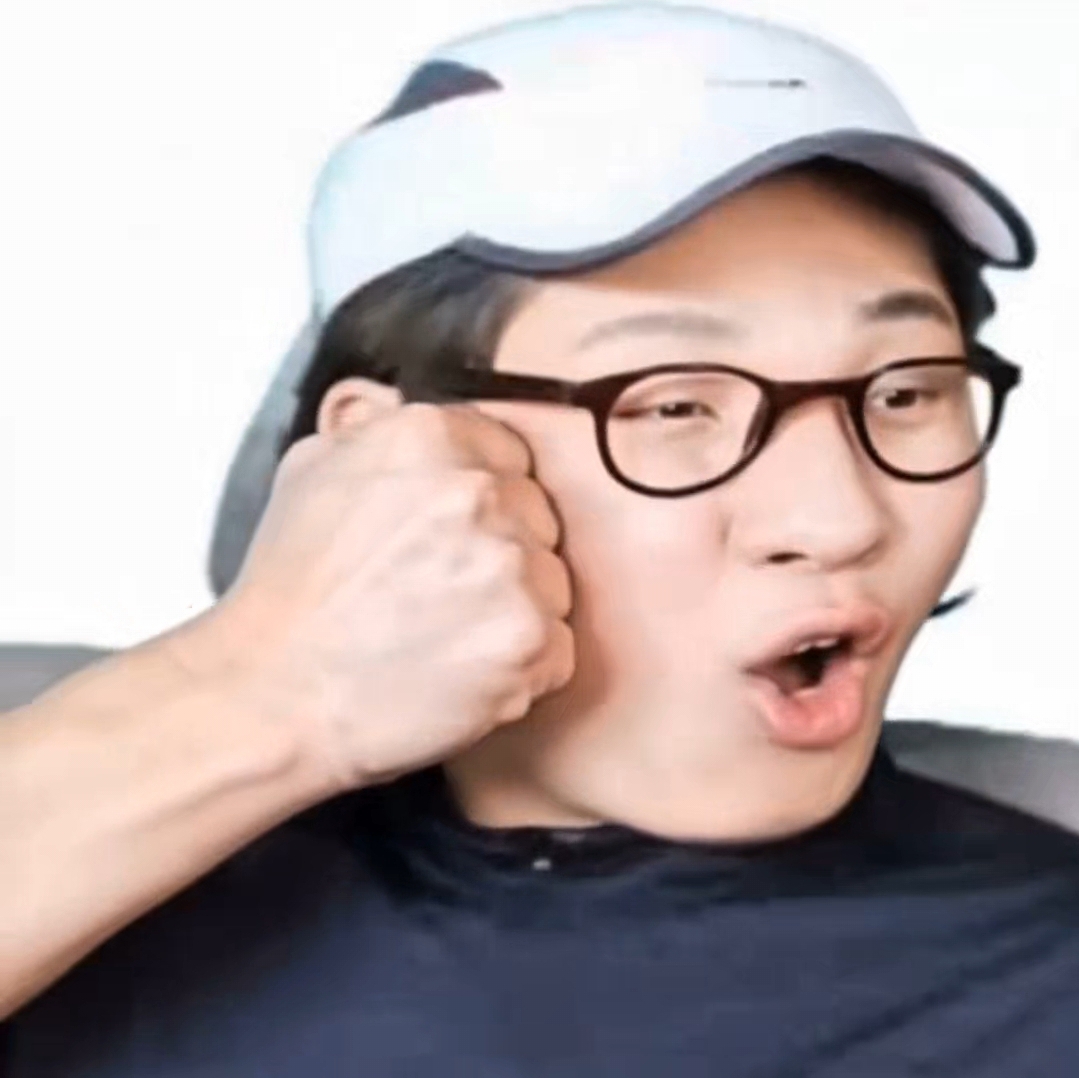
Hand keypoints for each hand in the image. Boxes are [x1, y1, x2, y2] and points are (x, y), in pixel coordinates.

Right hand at [189, 401, 574, 791]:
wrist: (272, 696)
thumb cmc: (288, 593)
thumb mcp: (312, 469)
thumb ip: (379, 429)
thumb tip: (409, 411)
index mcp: (430, 437)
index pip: (510, 456)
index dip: (486, 501)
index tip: (455, 537)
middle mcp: (478, 491)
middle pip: (538, 519)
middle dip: (503, 553)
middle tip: (442, 593)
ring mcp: (511, 567)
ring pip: (553, 584)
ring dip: (515, 611)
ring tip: (446, 638)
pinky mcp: (530, 640)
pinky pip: (558, 649)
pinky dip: (522, 668)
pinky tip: (464, 673)